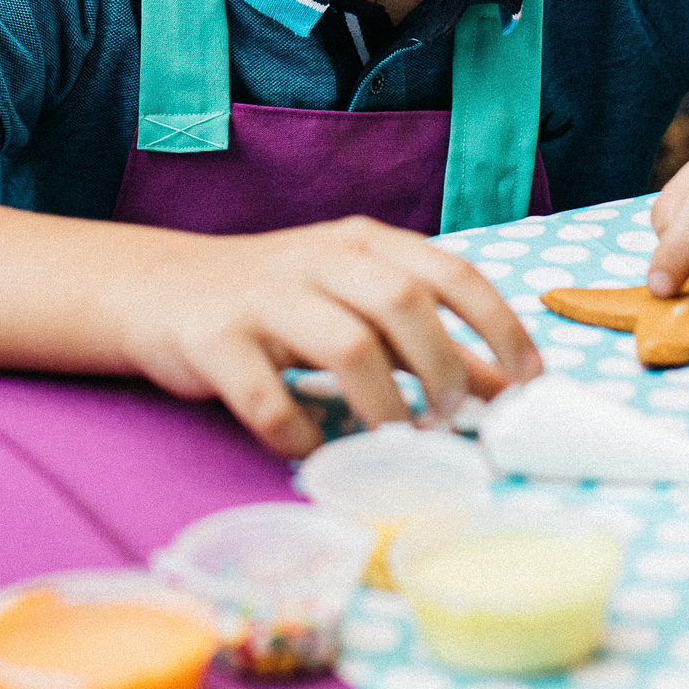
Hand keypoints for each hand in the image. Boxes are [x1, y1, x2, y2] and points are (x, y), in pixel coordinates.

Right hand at [104, 215, 544, 456]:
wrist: (159, 289)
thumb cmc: (280, 302)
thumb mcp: (358, 306)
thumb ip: (428, 342)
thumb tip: (508, 387)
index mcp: (363, 243)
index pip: (449, 271)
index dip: (498, 325)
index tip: (528, 378)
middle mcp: (319, 259)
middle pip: (404, 303)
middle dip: (443, 368)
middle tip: (451, 419)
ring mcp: (264, 297)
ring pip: (345, 345)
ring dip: (384, 405)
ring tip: (397, 440)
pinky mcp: (214, 340)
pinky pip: (267, 395)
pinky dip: (298, 431)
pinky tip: (310, 445)